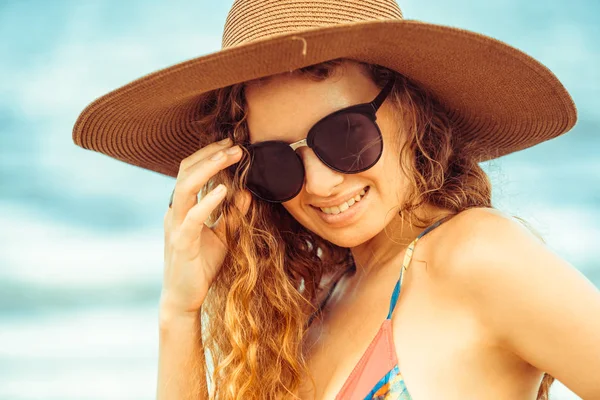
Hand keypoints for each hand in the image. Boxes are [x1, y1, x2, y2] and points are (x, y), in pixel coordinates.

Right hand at [161, 138, 251, 318]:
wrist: (184, 299)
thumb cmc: (201, 266)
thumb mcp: (223, 236)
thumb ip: (232, 214)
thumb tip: (248, 192)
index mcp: (182, 208)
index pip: (190, 171)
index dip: (209, 154)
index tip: (232, 144)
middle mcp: (175, 212)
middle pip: (185, 171)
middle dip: (210, 154)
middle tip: (236, 145)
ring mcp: (175, 227)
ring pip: (185, 187)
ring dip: (209, 168)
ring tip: (230, 156)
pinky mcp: (181, 243)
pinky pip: (192, 218)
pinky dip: (208, 202)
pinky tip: (224, 191)